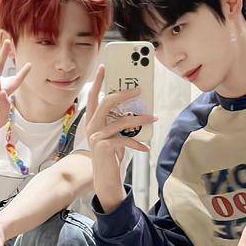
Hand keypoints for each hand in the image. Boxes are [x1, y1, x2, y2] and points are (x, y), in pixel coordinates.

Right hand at [86, 65, 156, 212]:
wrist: (105, 179)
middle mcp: (92, 126)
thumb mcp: (115, 134)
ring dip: (140, 118)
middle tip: (139, 89)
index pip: (93, 96)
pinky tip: (146, 148)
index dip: (98, 81)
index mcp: (93, 120)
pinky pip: (125, 139)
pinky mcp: (104, 147)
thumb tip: (139, 106)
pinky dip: (138, 143)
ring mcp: (96, 137)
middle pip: (106, 103)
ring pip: (121, 121)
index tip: (105, 66)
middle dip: (123, 94)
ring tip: (154, 118)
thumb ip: (120, 120)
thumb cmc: (112, 154)